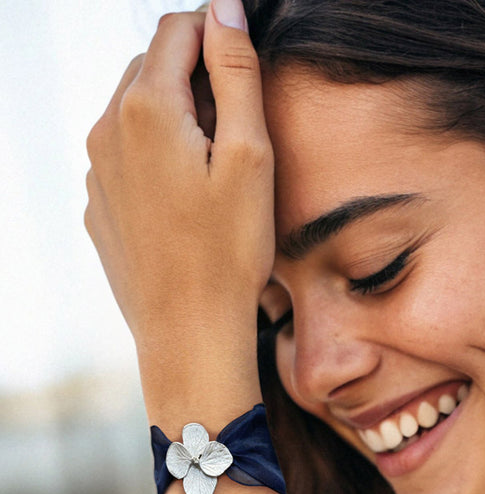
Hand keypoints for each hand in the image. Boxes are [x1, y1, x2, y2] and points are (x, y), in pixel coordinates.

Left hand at [85, 1, 271, 372]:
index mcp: (147, 110)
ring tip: (215, 163)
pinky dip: (154, 155)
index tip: (243, 49)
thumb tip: (224, 8)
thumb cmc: (229, 251)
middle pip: (151, 68)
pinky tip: (186, 197)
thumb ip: (236, 73)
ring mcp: (96, 171)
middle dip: (193, 74)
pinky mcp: (98, 206)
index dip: (214, 27)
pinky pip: (123, 157)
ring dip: (173, 116)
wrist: (188, 332)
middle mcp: (107, 130)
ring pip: (134, 113)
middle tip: (238, 118)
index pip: (176, 31)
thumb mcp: (249, 156)